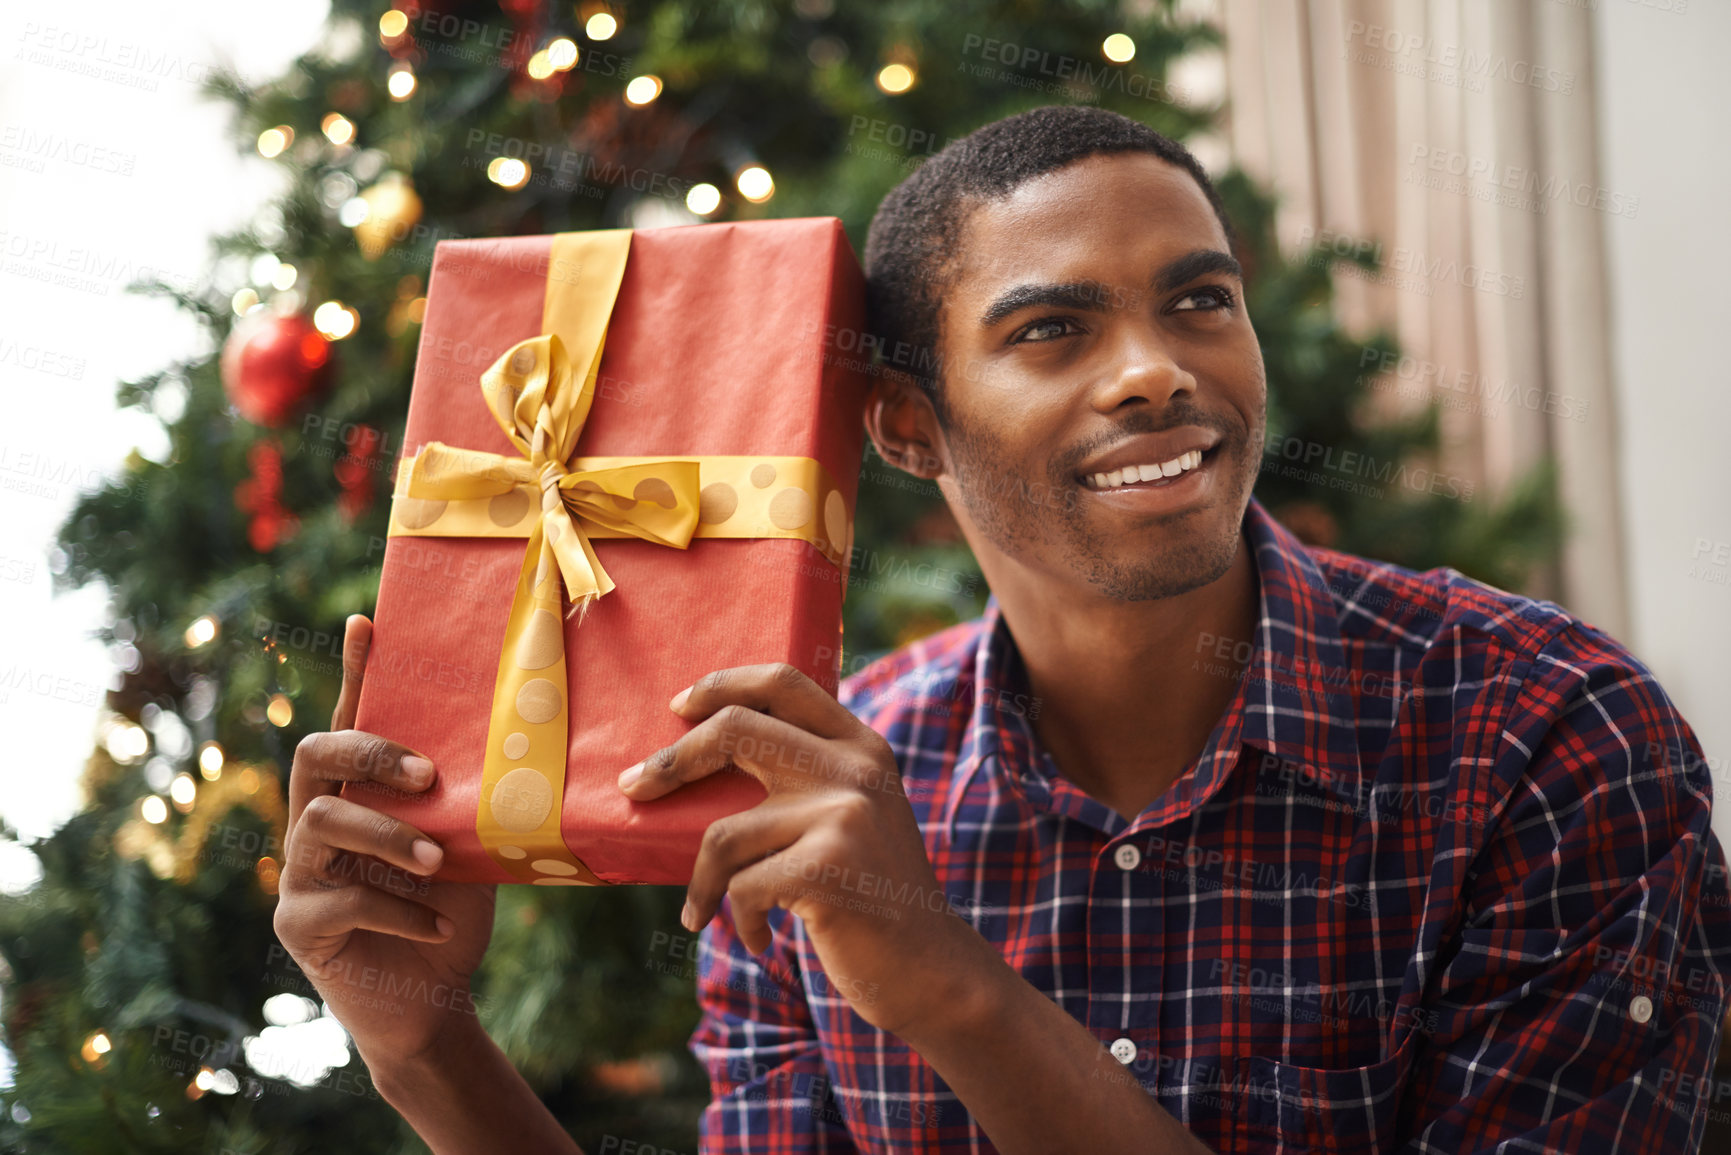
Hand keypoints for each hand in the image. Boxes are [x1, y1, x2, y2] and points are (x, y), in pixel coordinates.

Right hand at [273, 614, 497, 1070]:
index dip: (357, 673)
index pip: (352, 723)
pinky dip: (399, 910)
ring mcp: (298, 875)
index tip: (369, 623)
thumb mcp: (471, 845)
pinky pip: (339, 901)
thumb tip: (521, 739)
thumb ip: (468, 800)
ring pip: (320, 825)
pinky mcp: (298, 927)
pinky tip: (437, 924)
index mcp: (358, 795)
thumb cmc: (451, 911)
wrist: (434, 1001)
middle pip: (313, 755)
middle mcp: (315, 824)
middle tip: (429, 776)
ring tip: (440, 861)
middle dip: (370, 754)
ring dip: (389, 837)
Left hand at [618, 663, 997, 1040]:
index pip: (783, 681)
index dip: (722, 684)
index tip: (679, 706)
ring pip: (724, 831)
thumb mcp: (853, 817)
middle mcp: (855, 767)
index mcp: (861, 746)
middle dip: (672, 760)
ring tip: (704, 910)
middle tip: (636, 787)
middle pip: (736, 729)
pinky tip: (758, 938)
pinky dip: (736, 919)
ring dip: (703, 882)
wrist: (931, 968)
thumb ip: (808, 779)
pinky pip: (741, 885)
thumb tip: (697, 758)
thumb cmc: (870, 895)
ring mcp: (844, 813)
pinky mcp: (829, 864)